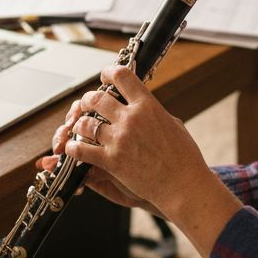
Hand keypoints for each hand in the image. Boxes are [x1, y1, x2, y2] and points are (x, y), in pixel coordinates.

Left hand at [39, 64, 243, 255]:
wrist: (184, 185)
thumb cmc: (184, 157)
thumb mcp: (173, 124)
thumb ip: (153, 112)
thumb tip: (142, 104)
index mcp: (148, 106)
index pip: (122, 76)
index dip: (109, 72)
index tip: (105, 76)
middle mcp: (131, 119)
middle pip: (96, 98)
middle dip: (87, 100)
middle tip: (86, 104)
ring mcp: (120, 139)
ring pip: (85, 123)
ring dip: (79, 124)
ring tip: (80, 127)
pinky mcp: (112, 161)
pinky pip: (82, 149)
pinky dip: (74, 147)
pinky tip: (73, 147)